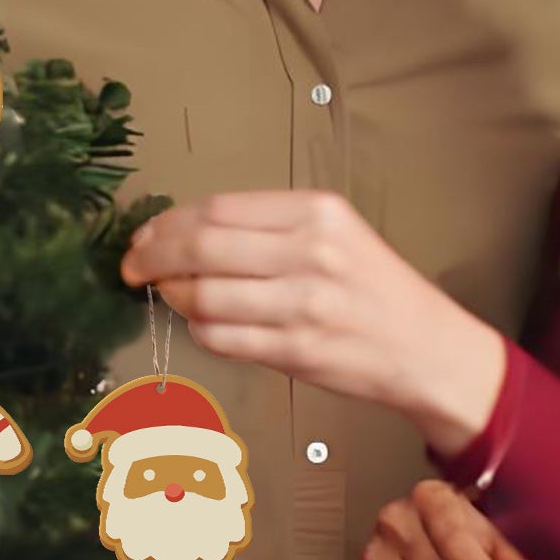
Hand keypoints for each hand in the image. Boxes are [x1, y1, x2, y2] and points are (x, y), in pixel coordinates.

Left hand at [120, 191, 504, 447]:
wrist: (427, 348)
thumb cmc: (375, 289)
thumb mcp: (334, 233)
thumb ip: (268, 228)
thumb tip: (184, 232)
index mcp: (317, 212)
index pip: (218, 208)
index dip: (168, 223)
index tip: (145, 235)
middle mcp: (310, 253)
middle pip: (202, 246)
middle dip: (152, 256)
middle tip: (132, 266)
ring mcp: (304, 305)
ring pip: (204, 296)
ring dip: (174, 297)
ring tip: (170, 295)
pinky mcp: (297, 352)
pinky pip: (222, 338)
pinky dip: (200, 330)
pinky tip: (202, 323)